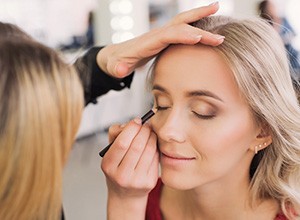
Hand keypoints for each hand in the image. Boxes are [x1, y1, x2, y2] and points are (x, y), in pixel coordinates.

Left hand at [97, 2, 223, 77]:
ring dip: (199, 14)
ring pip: (182, 20)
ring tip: (216, 7)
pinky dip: (195, 21)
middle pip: (179, 25)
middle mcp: (156, 34)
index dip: (183, 36)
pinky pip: (182, 26)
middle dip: (199, 28)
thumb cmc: (117, 63)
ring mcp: (161, 33)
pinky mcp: (164, 36)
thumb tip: (120, 69)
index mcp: (147, 42)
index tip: (199, 38)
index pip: (167, 36)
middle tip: (219, 36)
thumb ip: (117, 69)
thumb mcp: (115, 68)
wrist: (115, 56)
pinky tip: (205, 20)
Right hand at [101, 119, 158, 219]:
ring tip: (150, 133)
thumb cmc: (117, 169)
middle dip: (144, 131)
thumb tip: (130, 124)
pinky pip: (155, 159)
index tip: (137, 120)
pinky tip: (153, 144)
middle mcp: (121, 175)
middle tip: (146, 125)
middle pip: (137, 146)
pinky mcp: (149, 182)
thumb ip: (116, 135)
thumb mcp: (110, 153)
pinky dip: (155, 148)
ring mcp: (136, 181)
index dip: (131, 128)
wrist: (125, 194)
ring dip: (152, 137)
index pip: (121, 143)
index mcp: (108, 166)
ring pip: (149, 151)